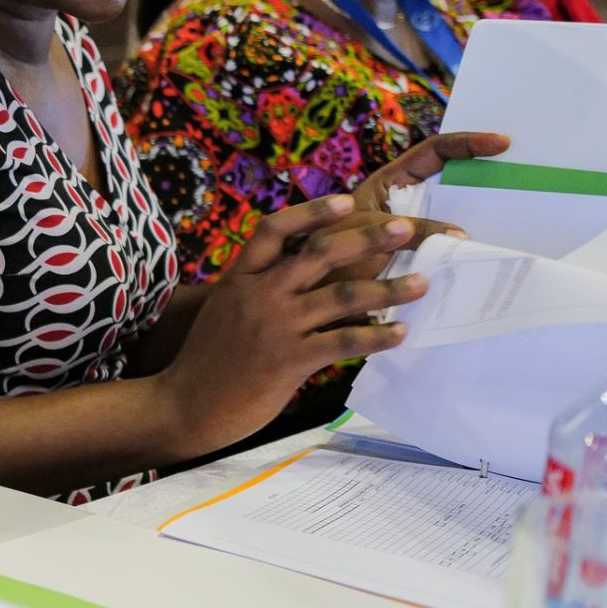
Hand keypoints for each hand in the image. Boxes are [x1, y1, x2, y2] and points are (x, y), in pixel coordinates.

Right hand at [154, 195, 428, 458]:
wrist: (185, 405)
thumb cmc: (207, 360)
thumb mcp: (225, 310)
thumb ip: (256, 290)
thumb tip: (298, 277)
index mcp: (239, 277)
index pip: (275, 229)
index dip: (313, 212)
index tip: (348, 203)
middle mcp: (258, 294)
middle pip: (320, 253)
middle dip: (368, 239)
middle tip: (405, 230)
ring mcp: (274, 325)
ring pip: (343, 297)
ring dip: (389, 289)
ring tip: (421, 283)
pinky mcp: (289, 359)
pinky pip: (344, 340)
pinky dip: (377, 336)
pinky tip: (400, 333)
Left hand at [331, 130, 510, 274]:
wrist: (307, 304)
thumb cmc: (324, 259)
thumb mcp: (368, 238)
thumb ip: (412, 232)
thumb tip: (462, 235)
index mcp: (388, 185)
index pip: (433, 153)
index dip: (467, 143)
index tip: (501, 143)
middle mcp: (404, 205)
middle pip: (452, 185)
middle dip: (485, 180)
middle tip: (524, 178)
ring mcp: (413, 234)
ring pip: (454, 221)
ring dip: (482, 223)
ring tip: (520, 223)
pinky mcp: (417, 264)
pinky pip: (448, 257)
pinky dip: (467, 260)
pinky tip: (491, 265)